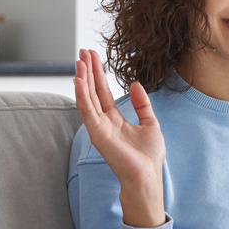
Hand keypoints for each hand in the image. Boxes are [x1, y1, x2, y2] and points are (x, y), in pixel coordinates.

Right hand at [74, 49, 166, 227]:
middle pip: (93, 91)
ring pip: (87, 98)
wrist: (148, 176)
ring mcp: (99, 128)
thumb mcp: (150, 123)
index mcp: (115, 119)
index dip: (98, 74)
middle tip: (82, 51)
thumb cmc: (149, 156)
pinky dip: (82, 95)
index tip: (93, 56)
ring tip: (79, 61)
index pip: (103, 92)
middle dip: (88, 71)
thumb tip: (135, 84)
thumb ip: (142, 104)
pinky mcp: (98, 134)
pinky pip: (87, 111)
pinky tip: (79, 80)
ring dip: (82, 79)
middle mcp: (104, 122)